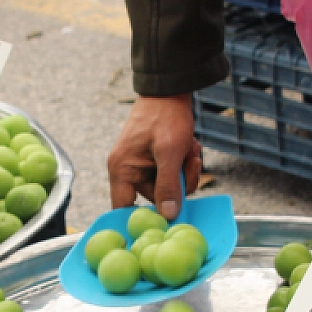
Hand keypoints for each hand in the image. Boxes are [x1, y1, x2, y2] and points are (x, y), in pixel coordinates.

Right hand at [107, 94, 201, 219]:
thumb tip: (168, 215)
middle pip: (155, 197)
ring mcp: (142, 164)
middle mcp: (128, 169)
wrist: (171, 90)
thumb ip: (169, 185)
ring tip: (190, 150)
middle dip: (177, 183)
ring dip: (184, 170)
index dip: (141, 219)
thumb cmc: (165, 116)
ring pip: (168, 185)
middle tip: (189, 163)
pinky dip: (184, 162)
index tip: (163, 221)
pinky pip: (172, 173)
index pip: (123, 208)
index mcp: (122, 169)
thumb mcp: (170, 152)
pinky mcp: (155, 159)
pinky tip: (189, 147)